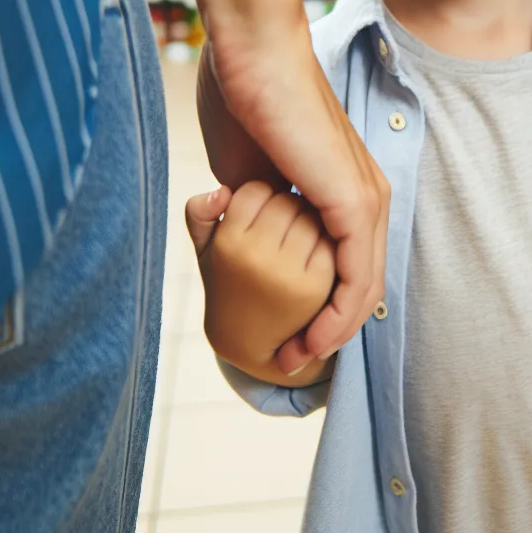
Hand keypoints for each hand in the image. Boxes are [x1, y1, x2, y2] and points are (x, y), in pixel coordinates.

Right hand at [185, 182, 335, 384]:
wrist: (248, 343)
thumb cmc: (229, 282)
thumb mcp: (205, 249)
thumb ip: (199, 212)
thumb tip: (223, 190)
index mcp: (228, 243)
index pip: (257, 189)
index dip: (262, 197)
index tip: (259, 213)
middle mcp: (255, 258)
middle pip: (288, 201)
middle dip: (289, 205)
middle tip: (284, 222)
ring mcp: (288, 273)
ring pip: (313, 218)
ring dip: (311, 220)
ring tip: (298, 235)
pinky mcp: (316, 286)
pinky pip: (332, 242)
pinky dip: (327, 242)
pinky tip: (313, 253)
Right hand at [196, 0, 389, 373]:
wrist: (252, 50)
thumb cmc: (245, 101)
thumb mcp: (248, 176)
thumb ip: (259, 211)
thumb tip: (244, 232)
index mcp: (342, 188)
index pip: (343, 266)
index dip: (315, 309)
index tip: (275, 336)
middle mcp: (366, 196)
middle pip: (360, 285)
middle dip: (325, 331)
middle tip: (283, 362)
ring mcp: (365, 198)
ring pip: (363, 290)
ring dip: (331, 335)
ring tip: (289, 363)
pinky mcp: (354, 200)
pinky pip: (357, 279)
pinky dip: (336, 319)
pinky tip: (307, 344)